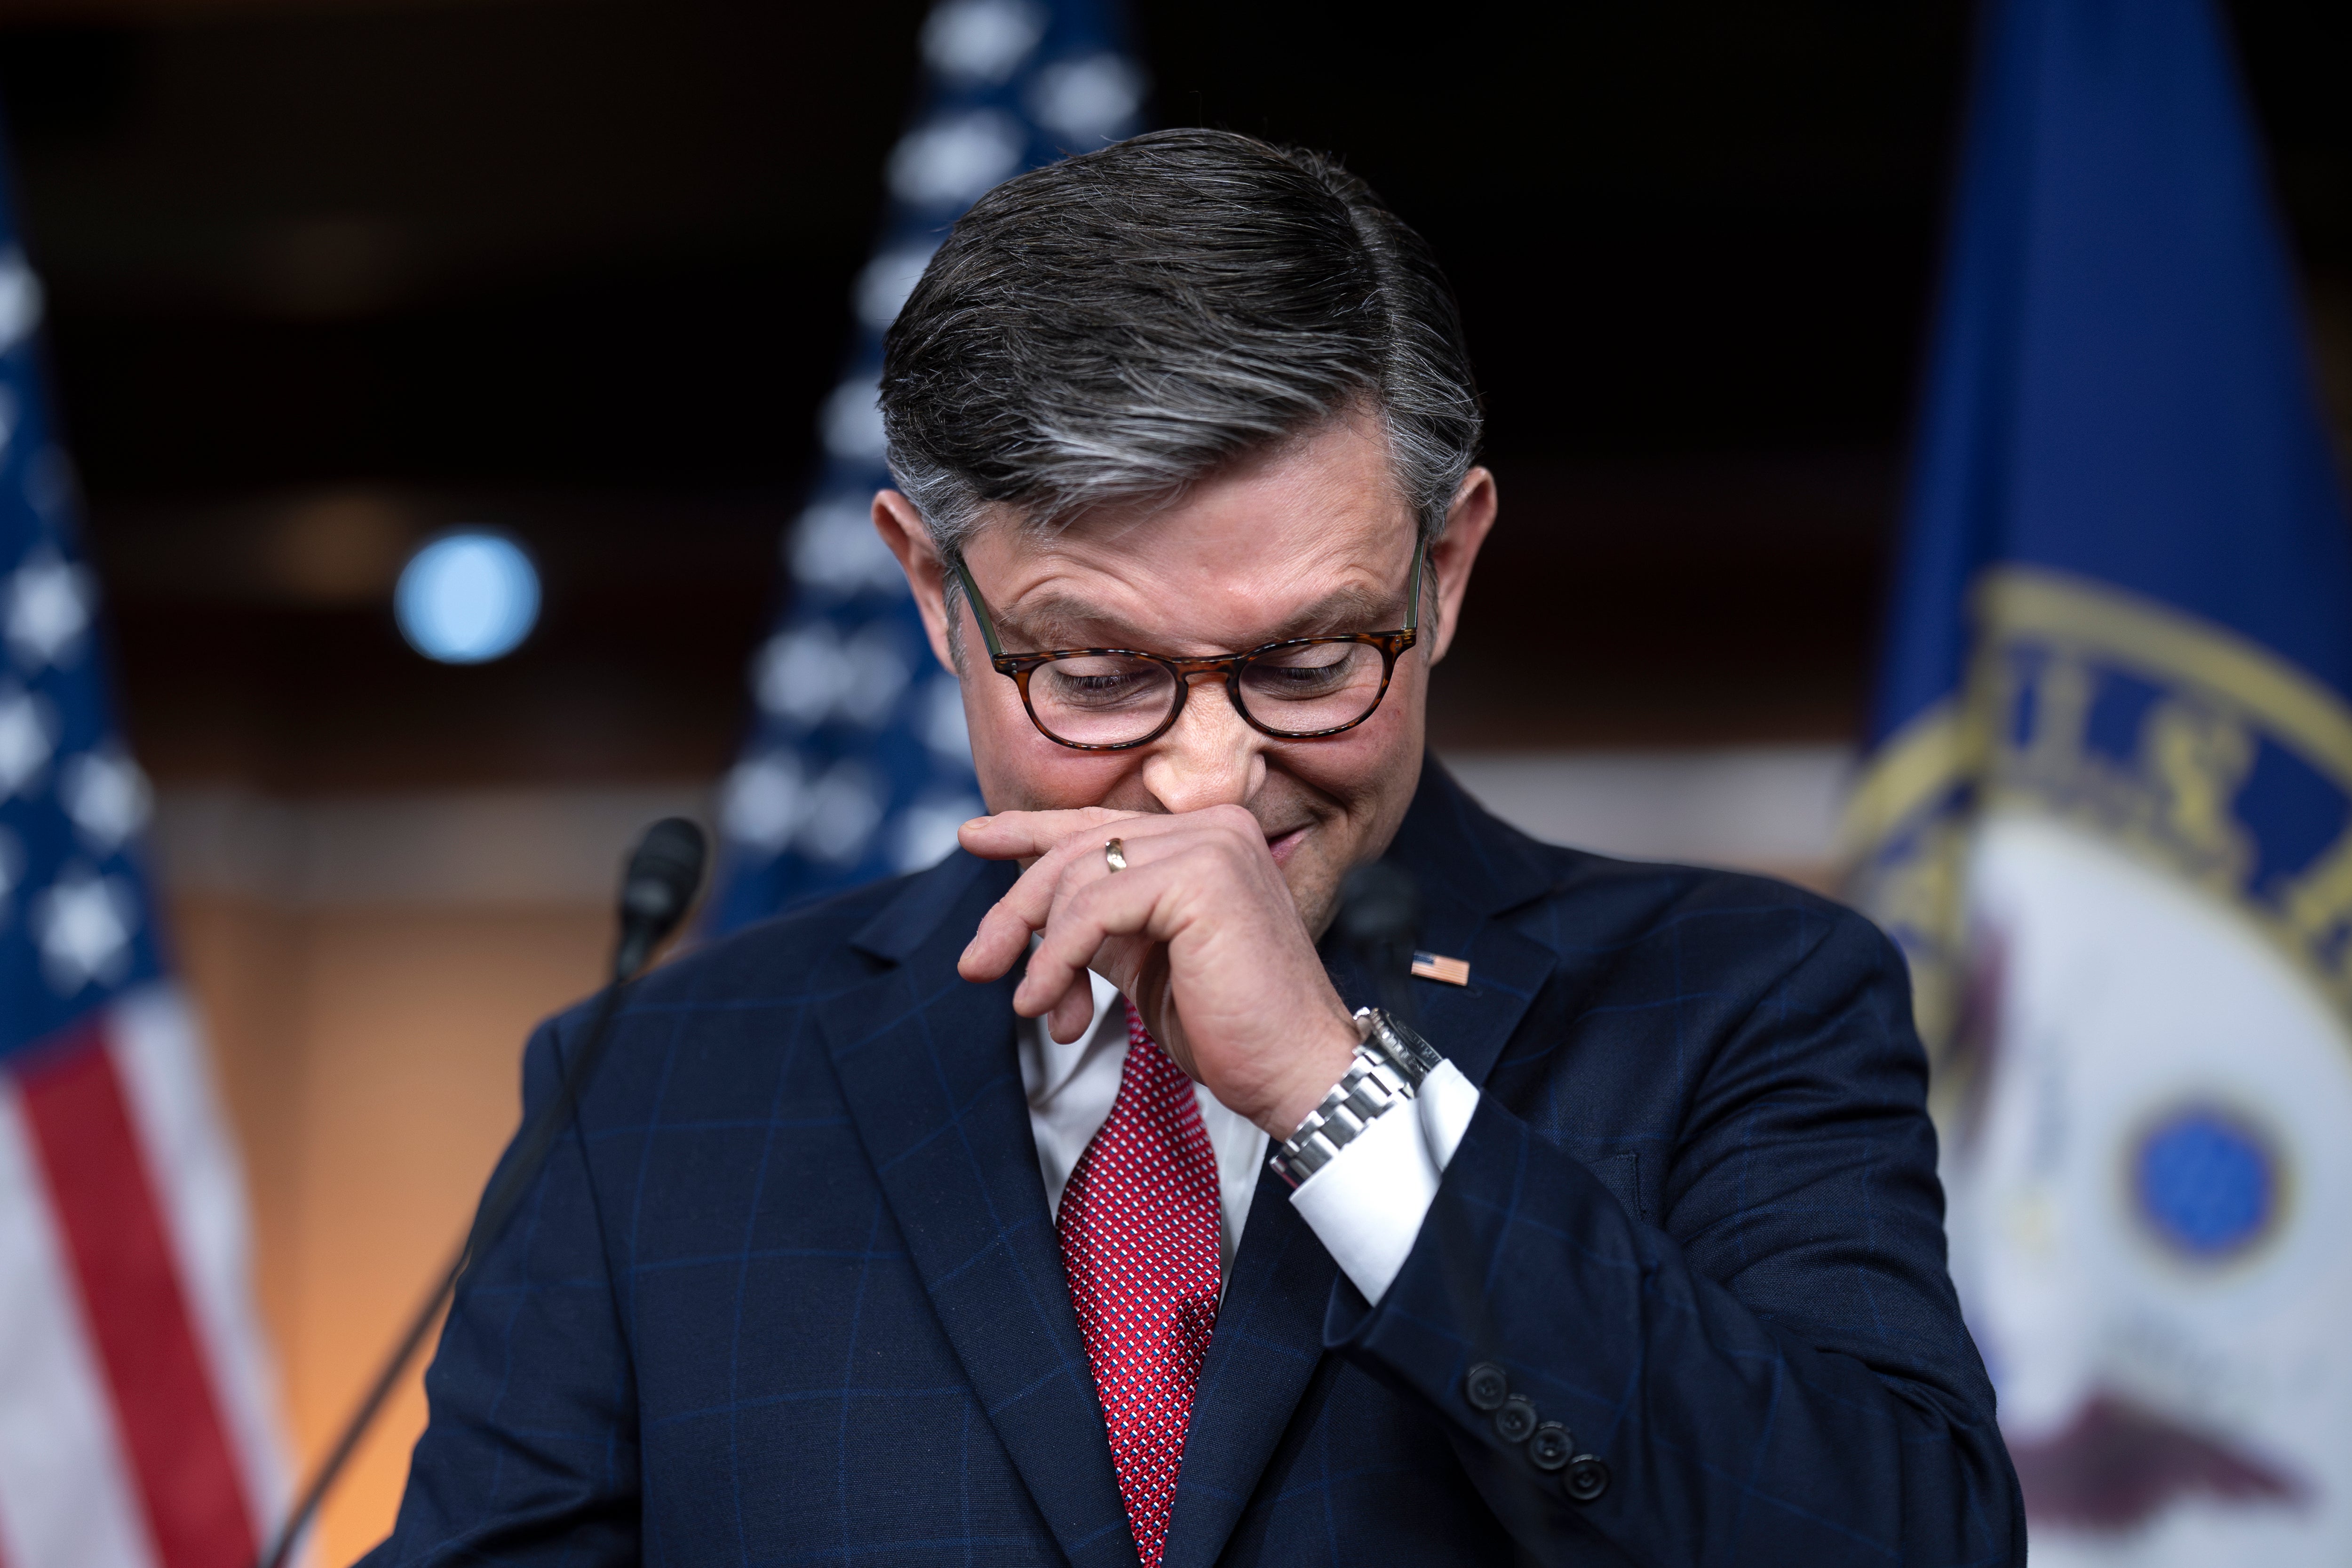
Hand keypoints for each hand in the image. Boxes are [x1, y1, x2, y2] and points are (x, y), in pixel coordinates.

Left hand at [957, 804, 1359, 1136]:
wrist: (1295, 1073)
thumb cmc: (1229, 1029)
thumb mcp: (1146, 961)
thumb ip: (1100, 923)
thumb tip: (1029, 913)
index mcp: (1208, 838)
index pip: (1101, 826)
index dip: (1029, 830)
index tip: (974, 838)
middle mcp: (1215, 826)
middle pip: (1078, 850)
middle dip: (1016, 910)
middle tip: (977, 964)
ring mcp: (1213, 844)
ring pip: (1078, 878)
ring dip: (1039, 950)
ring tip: (1037, 1008)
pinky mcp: (1203, 877)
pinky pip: (1093, 909)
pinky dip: (1055, 958)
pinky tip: (1045, 1003)